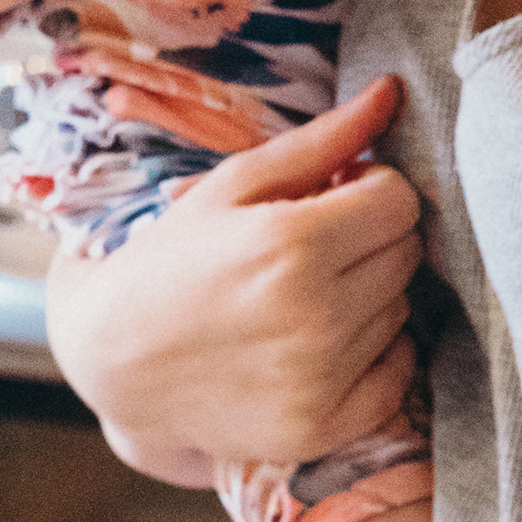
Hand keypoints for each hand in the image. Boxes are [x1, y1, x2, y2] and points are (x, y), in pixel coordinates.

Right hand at [48, 78, 423, 474]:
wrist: (116, 361)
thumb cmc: (173, 260)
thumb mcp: (232, 186)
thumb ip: (320, 142)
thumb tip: (392, 93)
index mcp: (292, 244)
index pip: (400, 202)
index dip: (370, 191)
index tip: (332, 200)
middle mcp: (316, 316)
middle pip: (405, 255)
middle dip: (369, 240)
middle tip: (313, 248)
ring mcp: (322, 379)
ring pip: (401, 311)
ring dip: (367, 296)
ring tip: (302, 297)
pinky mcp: (324, 427)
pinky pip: (397, 374)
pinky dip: (373, 355)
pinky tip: (320, 343)